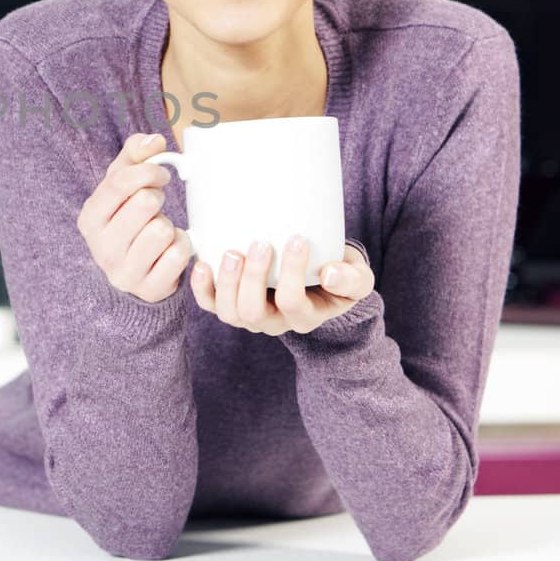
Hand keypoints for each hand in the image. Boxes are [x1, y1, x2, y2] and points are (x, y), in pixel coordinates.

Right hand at [77, 133, 192, 303]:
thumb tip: (155, 140)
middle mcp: (102, 248)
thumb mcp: (122, 186)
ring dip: (170, 225)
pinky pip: (179, 255)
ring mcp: (124, 272)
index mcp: (90, 219)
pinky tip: (171, 248)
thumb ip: (135, 155)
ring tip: (160, 230)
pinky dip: (183, 246)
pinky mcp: (150, 289)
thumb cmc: (127, 219)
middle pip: (145, 203)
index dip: (148, 171)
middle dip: (157, 198)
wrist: (133, 272)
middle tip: (157, 205)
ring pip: (163, 230)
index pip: (120, 183)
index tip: (161, 174)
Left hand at [187, 235, 374, 334]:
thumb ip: (352, 279)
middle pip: (253, 312)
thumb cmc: (337, 274)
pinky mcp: (230, 302)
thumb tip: (330, 273)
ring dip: (226, 282)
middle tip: (260, 244)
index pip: (293, 302)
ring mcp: (248, 314)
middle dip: (252, 278)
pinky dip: (201, 288)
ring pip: (228, 312)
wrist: (319, 278)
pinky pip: (209, 304)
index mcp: (303, 317)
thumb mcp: (357, 279)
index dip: (293, 273)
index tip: (298, 239)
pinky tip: (202, 264)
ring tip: (232, 252)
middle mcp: (273, 321)